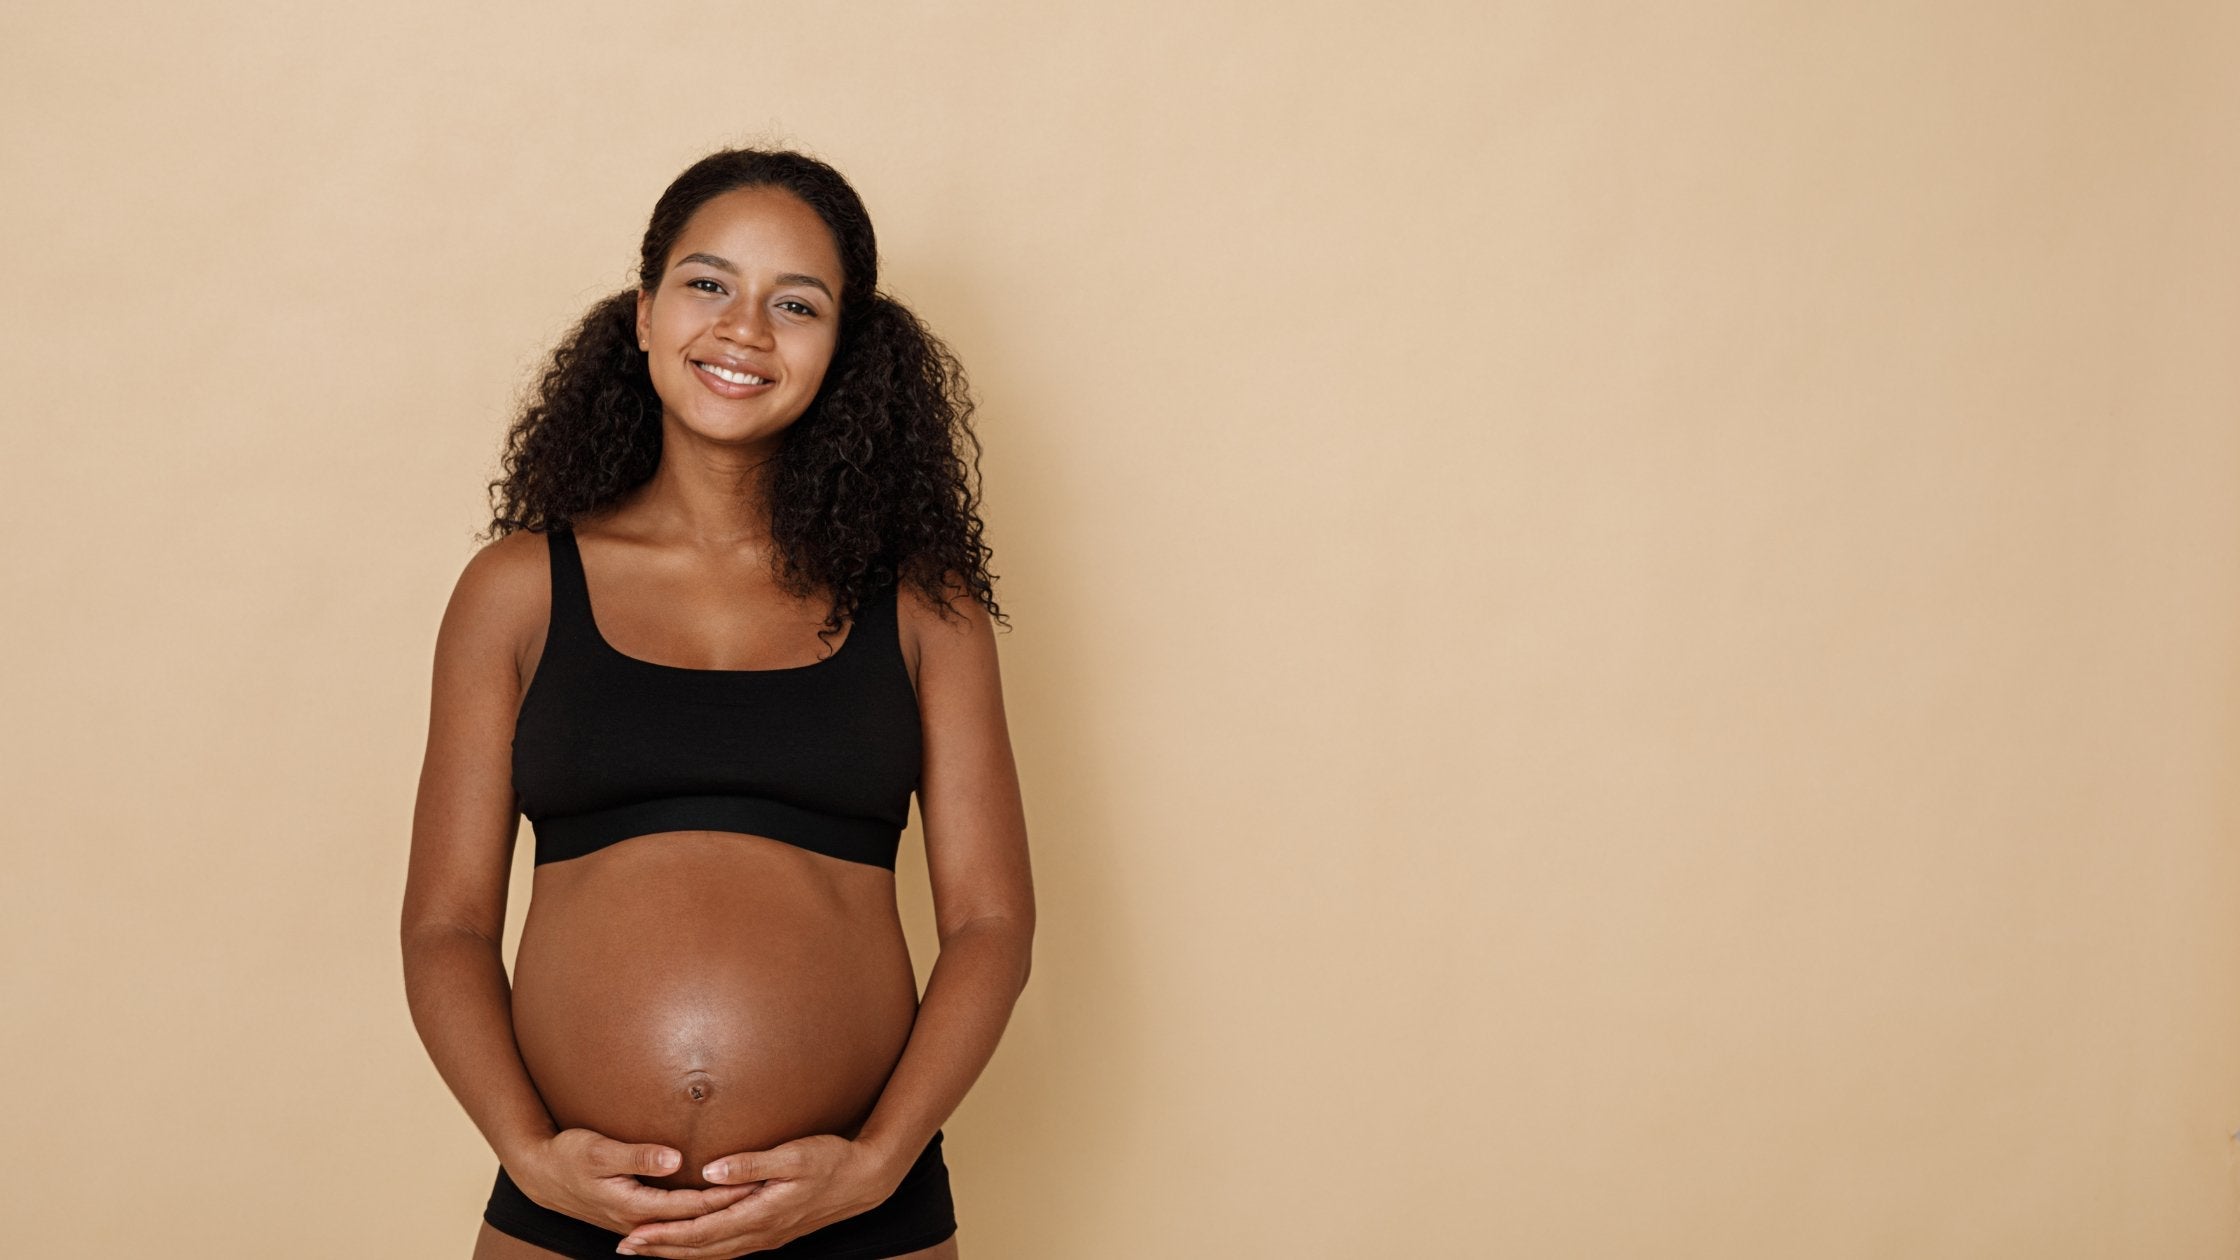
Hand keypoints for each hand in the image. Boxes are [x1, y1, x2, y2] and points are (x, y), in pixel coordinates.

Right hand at [509, 1128, 760, 1237]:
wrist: (540, 1174)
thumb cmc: (568, 1156)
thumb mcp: (598, 1151)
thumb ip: (637, 1156)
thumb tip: (674, 1160)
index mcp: (634, 1206)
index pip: (690, 1206)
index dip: (723, 1196)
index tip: (753, 1185)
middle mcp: (639, 1220)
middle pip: (694, 1221)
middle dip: (730, 1209)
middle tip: (767, 1194)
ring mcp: (637, 1221)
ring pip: (686, 1227)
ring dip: (717, 1217)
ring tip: (752, 1204)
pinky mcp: (635, 1215)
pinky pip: (675, 1223)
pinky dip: (698, 1220)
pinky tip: (716, 1215)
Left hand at [613, 1133, 897, 1257]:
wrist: (865, 1180)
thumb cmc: (831, 1160)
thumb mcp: (794, 1155)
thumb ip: (751, 1164)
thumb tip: (709, 1171)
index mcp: (760, 1214)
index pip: (701, 1230)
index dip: (665, 1234)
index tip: (634, 1232)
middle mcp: (760, 1233)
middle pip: (701, 1249)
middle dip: (662, 1248)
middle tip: (626, 1246)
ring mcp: (766, 1236)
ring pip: (713, 1253)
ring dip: (678, 1252)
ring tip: (648, 1249)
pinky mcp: (772, 1231)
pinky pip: (728, 1248)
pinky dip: (703, 1250)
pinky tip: (692, 1247)